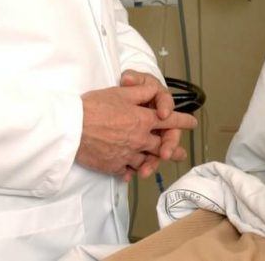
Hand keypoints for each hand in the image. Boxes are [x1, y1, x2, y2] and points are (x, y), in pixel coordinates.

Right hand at [75, 78, 195, 179]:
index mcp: (144, 120)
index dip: (183, 121)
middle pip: (161, 145)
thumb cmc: (94, 106)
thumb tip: (154, 92)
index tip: (192, 123)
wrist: (72, 128)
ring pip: (145, 161)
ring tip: (156, 166)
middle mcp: (139, 139)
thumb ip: (141, 92)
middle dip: (172, 148)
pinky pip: (126, 171)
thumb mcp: (121, 92)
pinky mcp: (113, 166)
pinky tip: (130, 173)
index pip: (170, 120)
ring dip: (152, 163)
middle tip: (180, 154)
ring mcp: (127, 154)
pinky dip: (130, 171)